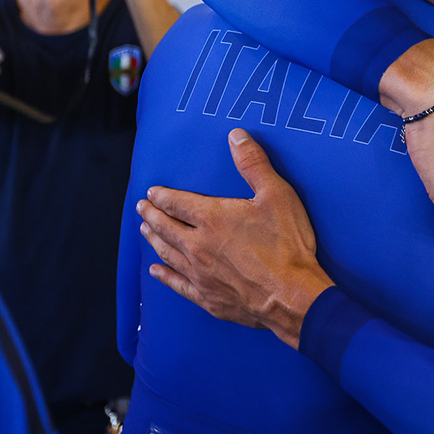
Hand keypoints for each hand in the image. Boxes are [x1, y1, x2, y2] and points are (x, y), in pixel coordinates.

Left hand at [136, 129, 328, 347]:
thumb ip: (254, 164)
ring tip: (145, 230)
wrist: (292, 296)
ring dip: (154, 239)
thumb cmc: (287, 245)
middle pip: (166, 227)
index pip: (178, 203)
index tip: (152, 192)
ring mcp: (200, 273)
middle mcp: (198, 245)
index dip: (163, 196)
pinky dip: (164, 276)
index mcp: (212, 218)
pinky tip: (156, 271)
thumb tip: (236, 136)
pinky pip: (177, 284)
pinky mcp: (207, 297)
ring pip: (167, 253)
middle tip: (141, 207)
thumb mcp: (277, 195)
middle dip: (152, 215)